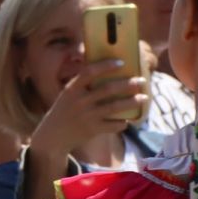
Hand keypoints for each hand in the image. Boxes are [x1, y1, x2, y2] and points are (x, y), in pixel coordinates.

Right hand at [27, 61, 147, 163]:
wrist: (53, 136)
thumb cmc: (65, 110)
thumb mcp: (68, 95)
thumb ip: (83, 84)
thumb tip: (107, 70)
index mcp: (72, 89)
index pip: (89, 72)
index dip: (106, 66)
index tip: (121, 62)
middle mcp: (80, 101)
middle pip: (108, 89)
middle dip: (128, 84)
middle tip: (142, 81)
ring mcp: (87, 116)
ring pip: (115, 107)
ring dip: (132, 102)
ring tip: (144, 98)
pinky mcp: (92, 130)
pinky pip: (113, 125)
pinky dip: (123, 122)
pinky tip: (128, 119)